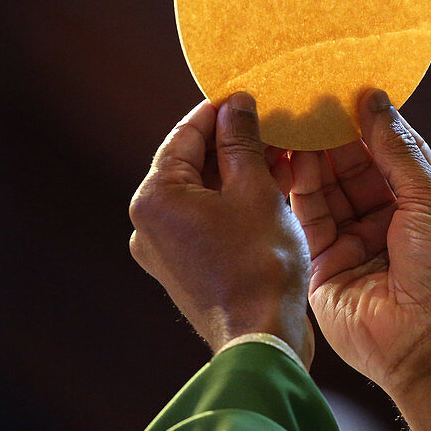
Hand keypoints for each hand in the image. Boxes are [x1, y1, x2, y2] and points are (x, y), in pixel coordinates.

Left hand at [129, 93, 313, 365]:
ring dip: (239, 170)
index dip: (220, 110)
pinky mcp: (185, 267)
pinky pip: (208, 218)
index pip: (185, 134)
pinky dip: (235, 200)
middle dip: (233, 141)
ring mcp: (164, 248)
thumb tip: (236, 103)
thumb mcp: (255, 189)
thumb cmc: (259, 262)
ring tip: (281, 150)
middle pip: (192, 162)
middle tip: (272, 121)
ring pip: (203, 191)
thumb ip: (241, 141)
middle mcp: (149, 223)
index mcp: (155, 198)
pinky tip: (273, 185)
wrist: (261, 336)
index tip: (249, 94)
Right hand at [287, 89, 430, 430]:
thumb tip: (375, 99)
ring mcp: (354, 241)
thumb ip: (396, 149)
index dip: (370, 122)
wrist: (427, 339)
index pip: (390, 151)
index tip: (347, 90)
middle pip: (354, 167)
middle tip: (311, 100)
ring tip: (296, 120)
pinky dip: (299, 186)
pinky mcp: (324, 262)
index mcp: (421, 203)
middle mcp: (386, 220)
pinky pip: (309, 217)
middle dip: (335, 136)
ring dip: (313, 156)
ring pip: (328, 189)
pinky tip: (291, 156)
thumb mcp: (428, 196)